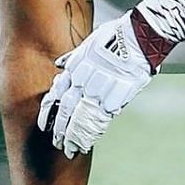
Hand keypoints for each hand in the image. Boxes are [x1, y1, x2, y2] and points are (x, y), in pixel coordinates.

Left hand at [40, 14, 154, 157]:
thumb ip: (73, 57)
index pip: (57, 95)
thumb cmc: (116, 35)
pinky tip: (88, 142)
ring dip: (75, 136)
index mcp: (76, 68)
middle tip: (58, 143)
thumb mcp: (88, 43)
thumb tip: (59, 64)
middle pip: (67, 110)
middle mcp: (84, 81)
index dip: (50, 113)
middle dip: (60, 129)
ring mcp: (100, 90)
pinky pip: (101, 119)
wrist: (139, 37)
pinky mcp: (117, 97)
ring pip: (82, 119)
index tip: (46, 126)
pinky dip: (93, 132)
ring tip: (71, 148)